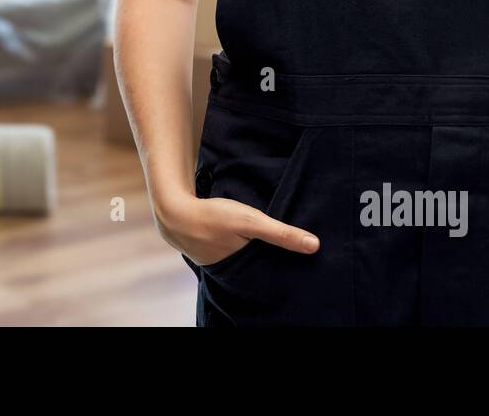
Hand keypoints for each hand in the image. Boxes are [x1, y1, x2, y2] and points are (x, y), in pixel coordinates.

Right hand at [155, 193, 318, 266]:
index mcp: (246, 269)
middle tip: (294, 255)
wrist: (173, 213)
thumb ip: (281, 234)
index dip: (289, 270)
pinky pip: (235, 256)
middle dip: (274, 263)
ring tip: (272, 247)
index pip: (274, 274)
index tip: (306, 265)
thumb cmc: (213, 217)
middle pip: (261, 270)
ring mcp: (222, 265)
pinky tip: (247, 242)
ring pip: (247, 263)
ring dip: (258, 256)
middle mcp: (234, 272)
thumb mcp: (250, 221)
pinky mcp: (213, 255)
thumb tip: (315, 246)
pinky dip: (243, 250)